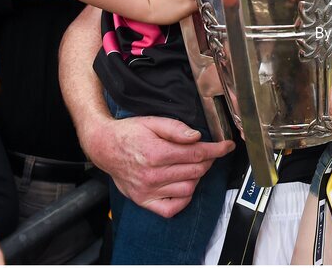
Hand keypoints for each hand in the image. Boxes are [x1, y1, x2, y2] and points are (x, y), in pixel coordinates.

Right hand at [82, 115, 233, 217]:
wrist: (104, 147)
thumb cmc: (129, 133)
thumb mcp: (152, 122)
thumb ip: (176, 129)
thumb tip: (197, 137)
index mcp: (156, 153)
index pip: (196, 154)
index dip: (216, 150)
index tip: (227, 146)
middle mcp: (152, 175)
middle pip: (195, 171)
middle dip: (208, 161)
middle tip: (209, 153)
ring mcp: (148, 191)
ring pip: (188, 189)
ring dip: (197, 177)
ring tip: (193, 166)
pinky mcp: (144, 201)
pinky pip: (172, 208)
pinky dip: (184, 198)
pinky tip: (184, 185)